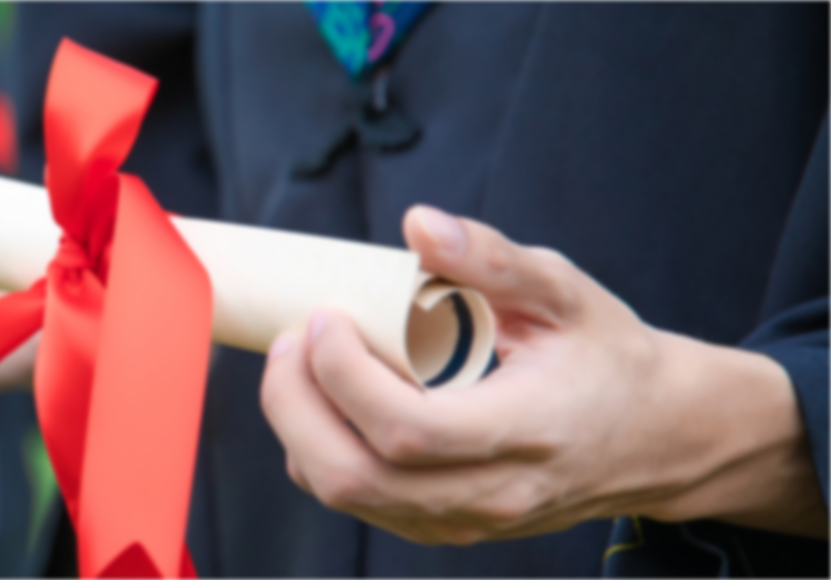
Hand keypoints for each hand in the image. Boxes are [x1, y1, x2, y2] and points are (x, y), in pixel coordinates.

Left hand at [261, 205, 829, 543]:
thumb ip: (494, 258)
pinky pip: (358, 502)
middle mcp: (492, 494)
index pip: (406, 429)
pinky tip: (326, 399)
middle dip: (295, 404)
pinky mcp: (446, 528)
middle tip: (292, 339)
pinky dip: (319, 452)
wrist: (656, 435)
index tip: (324, 317)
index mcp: (526, 434)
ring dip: (298, 427)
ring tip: (301, 361)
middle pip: (354, 476)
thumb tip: (418, 224)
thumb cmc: (606, 356)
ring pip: (345, 495)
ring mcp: (466, 522)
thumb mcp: (566, 293)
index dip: (343, 375)